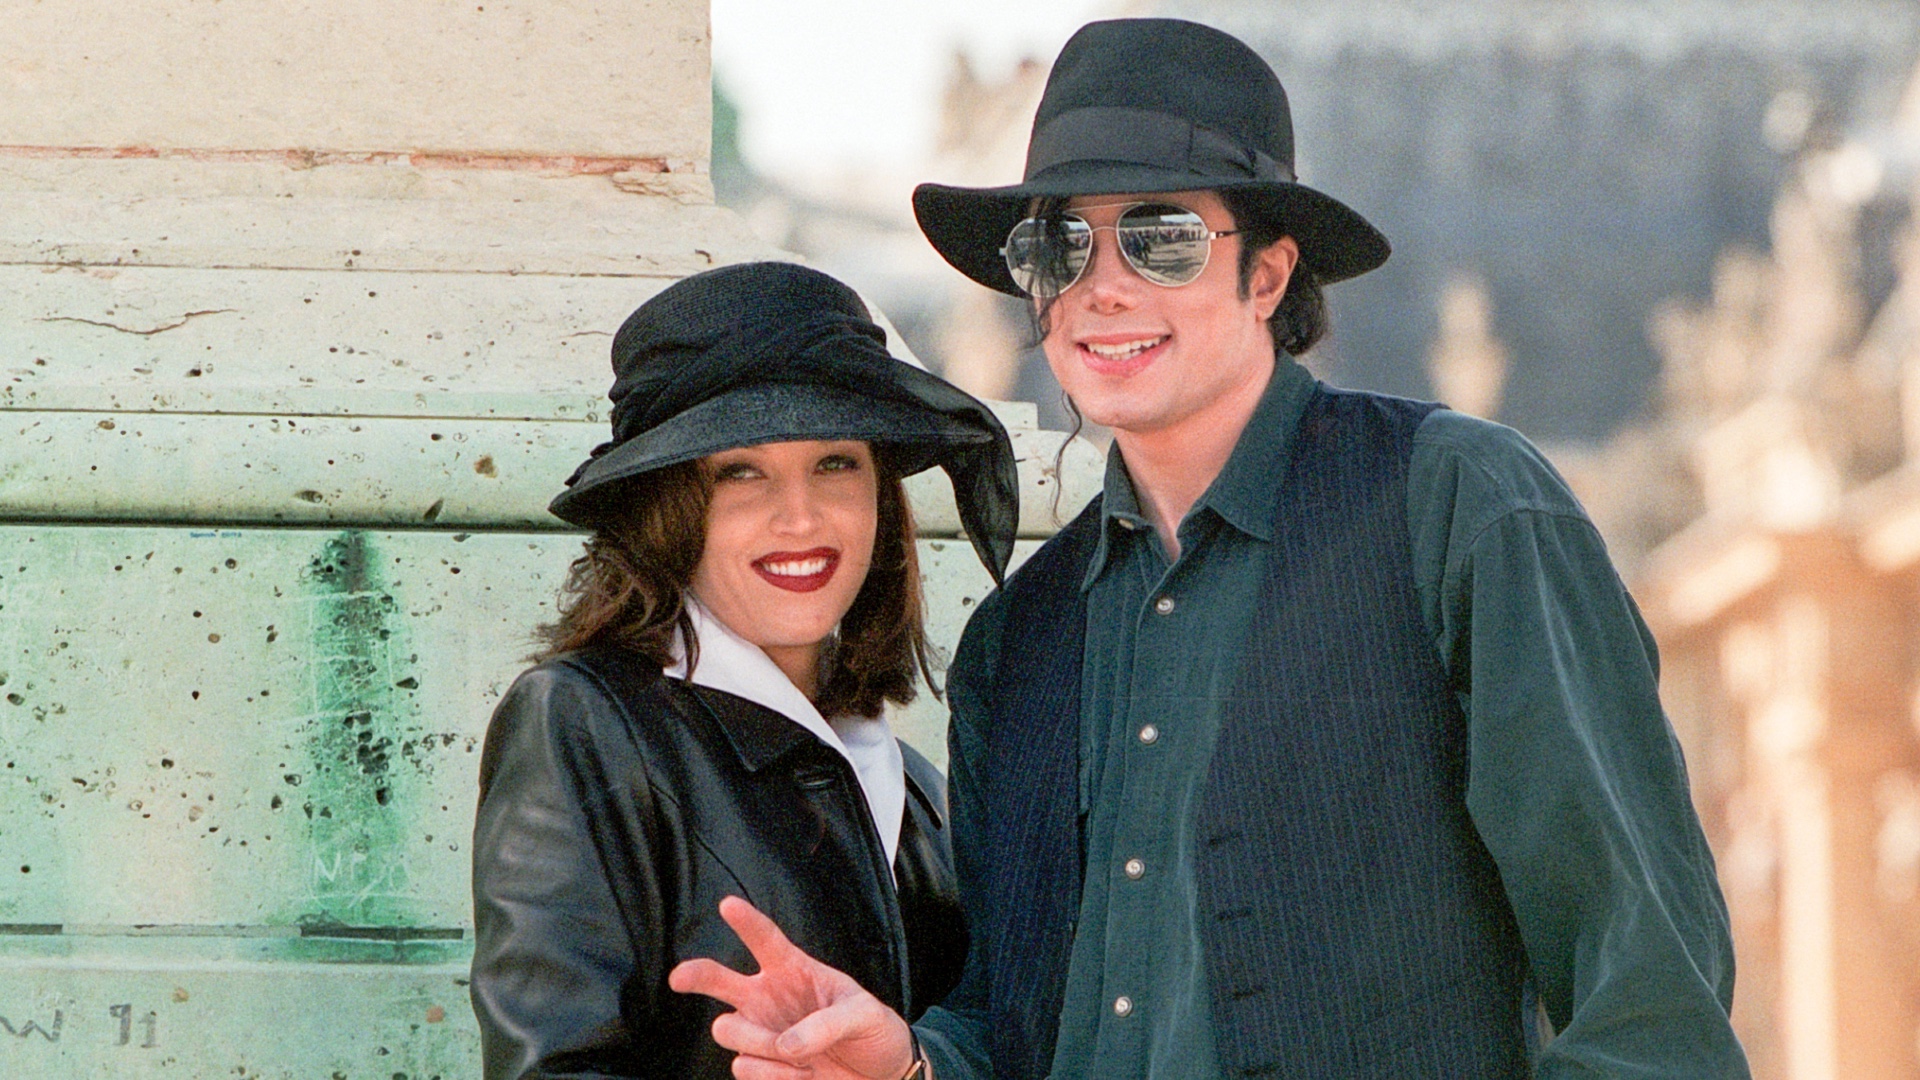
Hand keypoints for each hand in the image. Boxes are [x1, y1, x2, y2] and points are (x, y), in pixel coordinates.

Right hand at [669, 896, 915, 1079]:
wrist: (878, 1073)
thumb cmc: (871, 1030)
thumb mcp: (864, 1014)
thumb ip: (827, 1023)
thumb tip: (785, 1045)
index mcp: (795, 970)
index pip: (765, 939)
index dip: (746, 921)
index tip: (727, 905)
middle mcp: (768, 997)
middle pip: (719, 979)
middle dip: (697, 975)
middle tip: (681, 977)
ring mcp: (760, 1031)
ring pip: (727, 1029)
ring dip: (760, 1043)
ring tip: (798, 1055)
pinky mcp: (760, 1066)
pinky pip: (744, 1068)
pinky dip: (774, 1075)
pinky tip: (803, 1074)